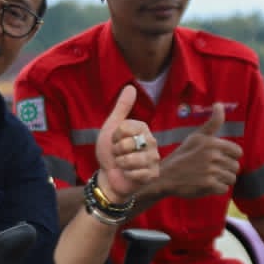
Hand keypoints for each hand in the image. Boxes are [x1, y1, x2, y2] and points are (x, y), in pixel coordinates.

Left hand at [93, 85, 159, 200]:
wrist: (109, 176)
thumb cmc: (110, 152)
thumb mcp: (112, 127)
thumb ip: (121, 108)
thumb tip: (131, 87)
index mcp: (142, 128)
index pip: (123, 127)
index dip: (114, 137)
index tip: (115, 141)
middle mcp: (151, 142)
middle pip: (127, 143)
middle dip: (116, 151)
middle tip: (119, 155)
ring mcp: (154, 159)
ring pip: (130, 160)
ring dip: (121, 164)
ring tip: (123, 165)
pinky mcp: (153, 174)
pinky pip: (136, 173)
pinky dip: (127, 175)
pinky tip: (129, 175)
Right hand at [159, 102, 240, 197]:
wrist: (165, 176)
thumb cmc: (183, 155)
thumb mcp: (196, 136)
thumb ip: (212, 123)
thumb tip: (219, 104)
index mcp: (212, 142)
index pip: (238, 152)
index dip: (230, 156)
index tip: (219, 159)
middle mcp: (212, 155)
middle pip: (235, 166)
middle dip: (226, 169)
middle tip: (211, 170)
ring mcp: (211, 171)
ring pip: (231, 178)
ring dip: (222, 180)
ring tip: (208, 177)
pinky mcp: (208, 185)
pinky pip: (224, 189)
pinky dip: (216, 189)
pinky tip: (205, 184)